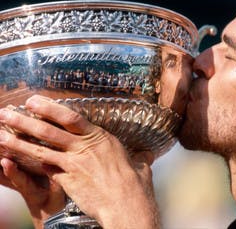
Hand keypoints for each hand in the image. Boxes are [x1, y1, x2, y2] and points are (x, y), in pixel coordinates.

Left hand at [0, 95, 159, 228]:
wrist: (127, 205)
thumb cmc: (136, 185)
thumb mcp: (141, 165)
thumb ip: (140, 157)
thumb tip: (149, 154)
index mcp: (102, 138)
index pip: (72, 117)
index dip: (50, 108)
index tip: (34, 101)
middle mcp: (85, 147)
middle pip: (50, 130)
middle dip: (26, 120)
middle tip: (7, 112)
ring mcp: (74, 164)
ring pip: (41, 149)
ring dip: (19, 140)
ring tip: (1, 133)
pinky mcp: (67, 180)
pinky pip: (46, 170)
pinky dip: (31, 164)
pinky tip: (16, 160)